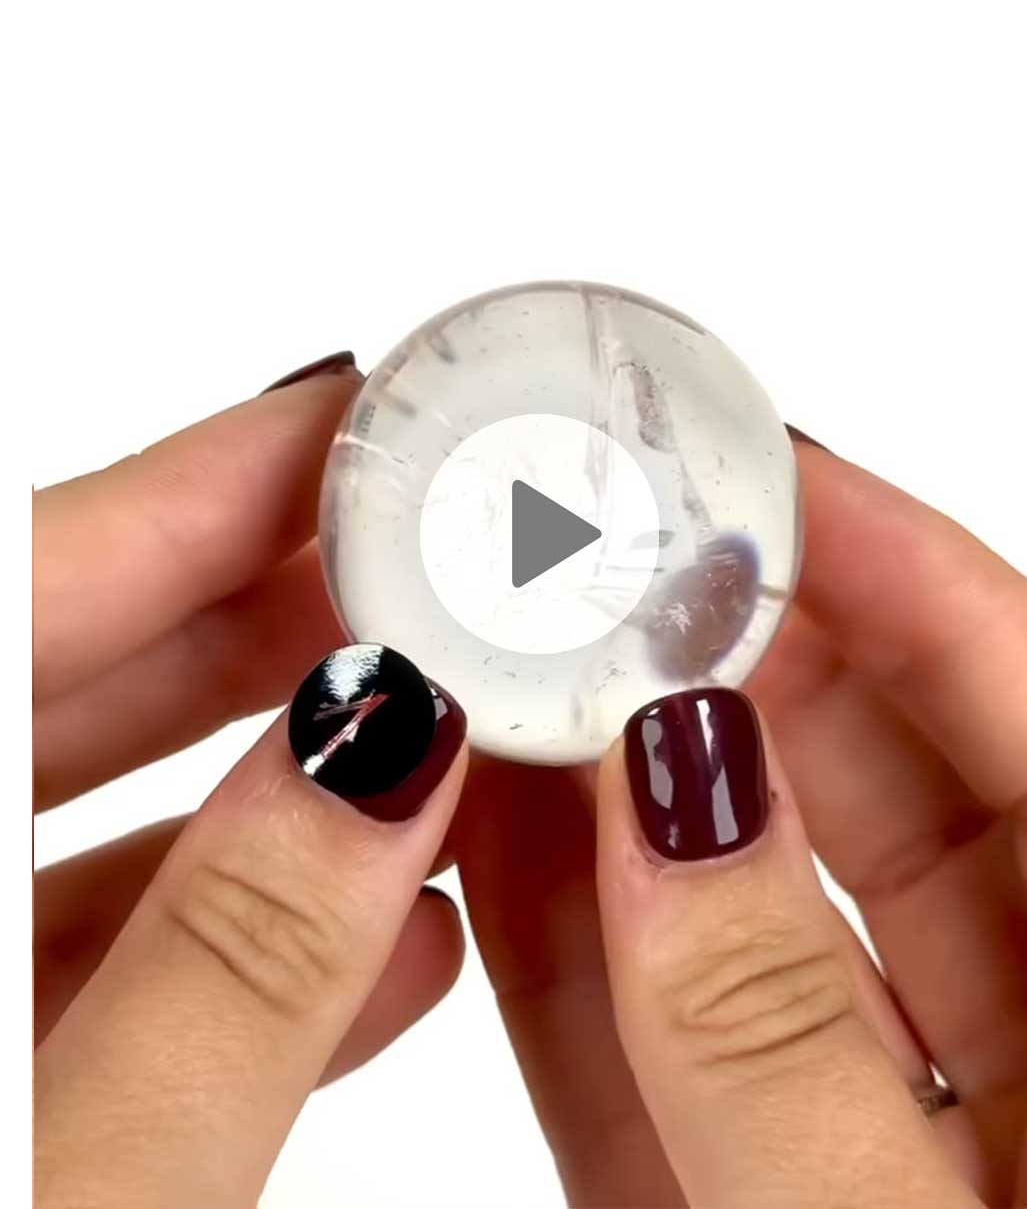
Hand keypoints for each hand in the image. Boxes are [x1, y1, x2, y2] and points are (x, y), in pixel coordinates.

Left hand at [33, 362, 469, 1205]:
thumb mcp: (69, 1188)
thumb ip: (228, 977)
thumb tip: (392, 751)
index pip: (34, 577)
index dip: (219, 480)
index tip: (376, 417)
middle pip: (79, 668)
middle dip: (285, 616)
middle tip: (448, 567)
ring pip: (108, 814)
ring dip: (296, 783)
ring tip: (461, 735)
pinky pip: (104, 960)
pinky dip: (250, 934)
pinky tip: (400, 936)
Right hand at [454, 435, 1026, 1206]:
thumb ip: (786, 1047)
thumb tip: (675, 798)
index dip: (901, 572)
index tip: (761, 478)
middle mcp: (1016, 1063)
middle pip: (870, 791)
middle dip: (723, 663)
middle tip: (596, 562)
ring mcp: (862, 1138)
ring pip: (734, 912)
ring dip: (611, 791)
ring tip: (502, 670)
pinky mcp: (739, 1206)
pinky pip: (650, 1054)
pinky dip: (559, 951)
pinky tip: (470, 840)